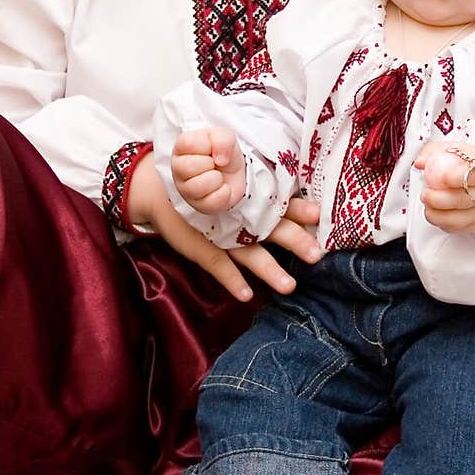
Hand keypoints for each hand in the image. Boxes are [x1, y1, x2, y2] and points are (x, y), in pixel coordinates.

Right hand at [126, 156, 319, 300]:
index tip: (318, 214)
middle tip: (317, 255)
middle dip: (295, 241)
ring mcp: (220, 233)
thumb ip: (255, 185)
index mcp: (247, 198)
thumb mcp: (227, 178)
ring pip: (249, 254)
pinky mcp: (202, 247)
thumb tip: (290, 193)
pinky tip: (247, 295)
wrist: (156, 188)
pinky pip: (219, 266)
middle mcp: (238, 216)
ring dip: (270, 270)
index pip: (278, 202)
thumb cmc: (199, 183)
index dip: (298, 209)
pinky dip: (233, 281)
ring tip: (289, 287)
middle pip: (272, 229)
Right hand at [171, 127, 245, 213]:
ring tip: (217, 176)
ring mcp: (186, 189)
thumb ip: (222, 139)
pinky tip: (222, 188)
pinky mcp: (199, 206)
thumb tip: (220, 159)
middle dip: (210, 164)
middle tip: (214, 163)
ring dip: (216, 179)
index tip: (211, 147)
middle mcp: (179, 168)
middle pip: (188, 167)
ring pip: (197, 187)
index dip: (208, 145)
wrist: (235, 172)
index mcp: (181, 147)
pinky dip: (224, 193)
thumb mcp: (225, 136)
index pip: (188, 144)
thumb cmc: (223, 152)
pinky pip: (211, 202)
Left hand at [415, 140, 474, 232]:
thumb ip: (433, 152)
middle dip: (440, 199)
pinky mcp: (473, 224)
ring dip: (437, 213)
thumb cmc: (464, 165)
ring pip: (459, 218)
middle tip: (425, 194)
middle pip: (465, 200)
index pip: (474, 175)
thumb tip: (420, 163)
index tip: (441, 177)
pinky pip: (454, 228)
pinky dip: (439, 221)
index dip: (457, 177)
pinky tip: (433, 211)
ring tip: (427, 203)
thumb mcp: (451, 150)